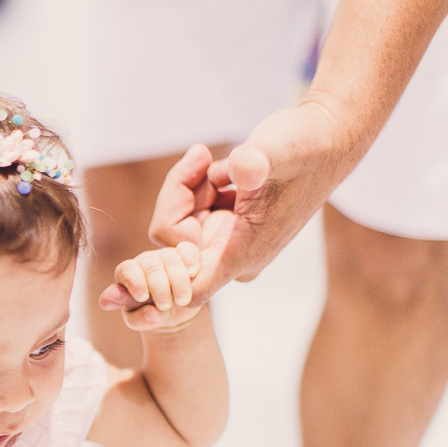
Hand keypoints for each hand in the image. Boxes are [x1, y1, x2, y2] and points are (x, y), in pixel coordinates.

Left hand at [101, 96, 354, 311]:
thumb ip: (257, 161)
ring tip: (217, 160)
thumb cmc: (306, 145)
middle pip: (172, 242)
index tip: (119, 309)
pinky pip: (188, 211)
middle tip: (203, 159)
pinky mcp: (224, 224)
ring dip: (189, 187)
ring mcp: (227, 241)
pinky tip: (220, 166)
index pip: (189, 289)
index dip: (154, 300)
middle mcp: (232, 255)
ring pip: (177, 224)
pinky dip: (195, 185)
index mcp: (243, 253)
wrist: (327, 137)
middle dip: (178, 197)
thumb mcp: (279, 148)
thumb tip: (241, 167)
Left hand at [111, 242, 202, 331]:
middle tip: (165, 306)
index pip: (126, 270)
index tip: (143, 297)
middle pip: (151, 266)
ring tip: (182, 300)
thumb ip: (140, 319)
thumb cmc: (150, 314)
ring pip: (170, 259)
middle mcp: (145, 261)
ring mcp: (165, 256)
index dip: (134, 282)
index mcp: (127, 274)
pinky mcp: (183, 254)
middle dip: (159, 287)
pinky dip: (190, 260)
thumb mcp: (141, 321)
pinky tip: (193, 274)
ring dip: (178, 280)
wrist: (173, 312)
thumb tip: (151, 315)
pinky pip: (187, 250)